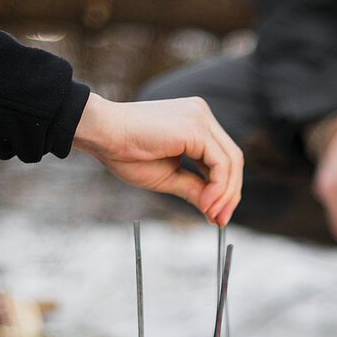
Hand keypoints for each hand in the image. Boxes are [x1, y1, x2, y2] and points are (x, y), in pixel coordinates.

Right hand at [73, 94, 242, 225]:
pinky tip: (205, 203)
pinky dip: (218, 187)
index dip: (226, 188)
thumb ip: (194, 189)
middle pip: (233, 159)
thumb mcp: (168, 177)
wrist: (103, 135)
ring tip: (212, 215)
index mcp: (196, 123)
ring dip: (226, 194)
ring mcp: (200, 118)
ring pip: (232, 160)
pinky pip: (220, 162)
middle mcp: (202, 115)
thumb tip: (214, 210)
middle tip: (221, 220)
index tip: (217, 215)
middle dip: (231, 194)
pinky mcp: (195, 127)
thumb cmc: (126, 152)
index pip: (224, 157)